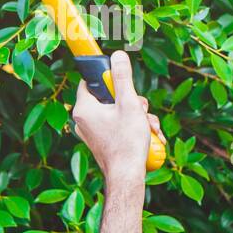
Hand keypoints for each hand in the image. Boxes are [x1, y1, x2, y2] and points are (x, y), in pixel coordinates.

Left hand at [72, 51, 161, 182]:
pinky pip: (117, 127)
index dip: (106, 77)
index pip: (89, 81)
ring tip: (149, 126)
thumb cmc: (126, 142)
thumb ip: (123, 78)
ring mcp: (92, 133)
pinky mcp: (102, 142)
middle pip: (108, 98)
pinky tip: (148, 135)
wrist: (127, 176)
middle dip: (132, 101)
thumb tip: (118, 56)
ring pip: (116, 113)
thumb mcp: (129, 103)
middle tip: (142, 109)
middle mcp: (83, 120)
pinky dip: (133, 128)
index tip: (120, 78)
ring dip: (137, 116)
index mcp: (83, 108)